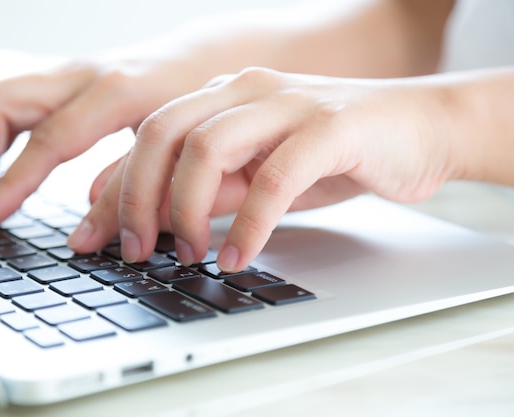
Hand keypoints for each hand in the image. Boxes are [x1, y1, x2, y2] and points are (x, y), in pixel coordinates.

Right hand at [0, 57, 203, 228]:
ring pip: (1, 95)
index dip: (10, 185)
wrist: (209, 57)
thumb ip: (130, 189)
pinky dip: (2, 132)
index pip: (47, 142)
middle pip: (1, 101)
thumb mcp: (174, 149)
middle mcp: (85, 74)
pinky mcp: (70, 77)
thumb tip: (85, 236)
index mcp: (116, 93)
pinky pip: (18, 98)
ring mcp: (74, 71)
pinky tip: (10, 163)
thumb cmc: (199, 103)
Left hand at [68, 67, 456, 270]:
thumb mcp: (262, 173)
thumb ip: (214, 188)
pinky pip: (275, 176)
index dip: (113, 187)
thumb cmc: (339, 152)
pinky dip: (250, 222)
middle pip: (164, 132)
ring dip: (186, 208)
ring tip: (186, 254)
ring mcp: (288, 104)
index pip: (150, 137)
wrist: (423, 128)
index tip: (90, 233)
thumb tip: (159, 217)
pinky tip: (238, 256)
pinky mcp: (331, 126)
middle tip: (135, 249)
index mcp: (225, 97)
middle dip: (137, 196)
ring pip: (208, 146)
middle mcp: (247, 90)